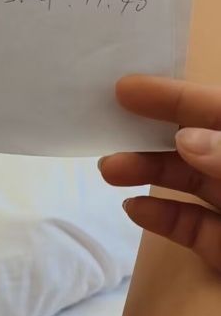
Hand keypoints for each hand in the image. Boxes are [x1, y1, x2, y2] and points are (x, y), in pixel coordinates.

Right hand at [99, 75, 220, 269]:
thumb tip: (184, 139)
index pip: (214, 108)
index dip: (172, 96)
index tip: (124, 88)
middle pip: (195, 142)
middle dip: (150, 135)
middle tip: (106, 129)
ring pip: (189, 182)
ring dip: (148, 173)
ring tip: (108, 171)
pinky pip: (192, 227)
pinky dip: (163, 218)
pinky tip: (134, 209)